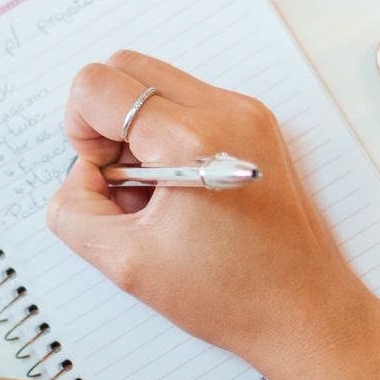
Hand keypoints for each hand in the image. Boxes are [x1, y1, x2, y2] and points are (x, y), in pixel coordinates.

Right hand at [47, 51, 378, 369]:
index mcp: (193, 140)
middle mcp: (226, 111)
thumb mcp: (125, 264)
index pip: (98, 86)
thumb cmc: (230, 295)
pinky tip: (179, 190)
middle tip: (120, 180)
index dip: (80, 131)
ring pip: (157, 83)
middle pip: (126, 68)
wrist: (305, 312)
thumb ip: (74, 210)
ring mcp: (248, 112)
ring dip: (136, 129)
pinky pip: (189, 103)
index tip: (101, 177)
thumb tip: (80, 175)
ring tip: (154, 194)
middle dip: (105, 120)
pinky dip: (166, 135)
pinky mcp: (258, 124)